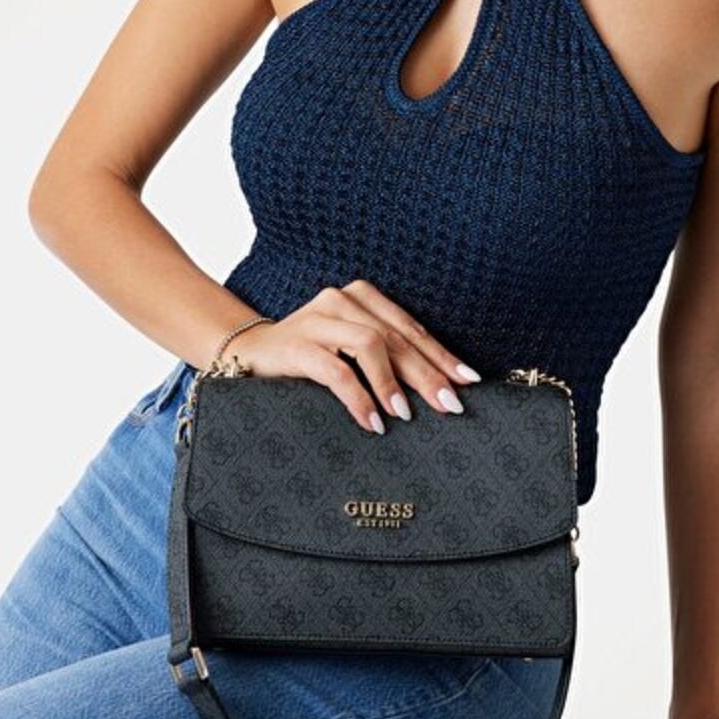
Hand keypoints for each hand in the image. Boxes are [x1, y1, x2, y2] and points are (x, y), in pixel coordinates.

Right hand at [225, 278, 481, 434]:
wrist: (250, 354)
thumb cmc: (310, 357)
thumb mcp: (351, 350)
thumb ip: (387, 358)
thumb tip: (439, 388)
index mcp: (362, 296)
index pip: (410, 328)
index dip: (441, 355)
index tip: (469, 380)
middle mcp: (342, 300)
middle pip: (396, 337)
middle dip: (427, 373)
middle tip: (451, 404)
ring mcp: (318, 319)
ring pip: (369, 345)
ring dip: (392, 383)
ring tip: (407, 414)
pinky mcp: (296, 345)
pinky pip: (336, 371)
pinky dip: (359, 397)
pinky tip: (373, 421)